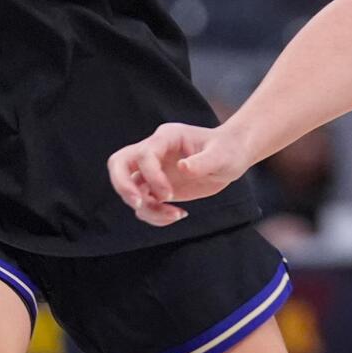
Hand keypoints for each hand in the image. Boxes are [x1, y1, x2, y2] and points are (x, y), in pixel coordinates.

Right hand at [107, 122, 254, 226]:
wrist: (233, 156)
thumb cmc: (229, 150)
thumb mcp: (222, 156)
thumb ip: (203, 162)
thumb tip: (182, 168)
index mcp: (167, 137)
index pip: (144, 154)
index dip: (152, 176)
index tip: (169, 194)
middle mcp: (155, 151)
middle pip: (118, 163)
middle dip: (123, 186)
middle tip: (139, 204)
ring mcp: (154, 170)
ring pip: (130, 189)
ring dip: (146, 208)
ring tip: (175, 215)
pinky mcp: (157, 187)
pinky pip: (144, 203)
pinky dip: (154, 214)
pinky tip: (178, 215)